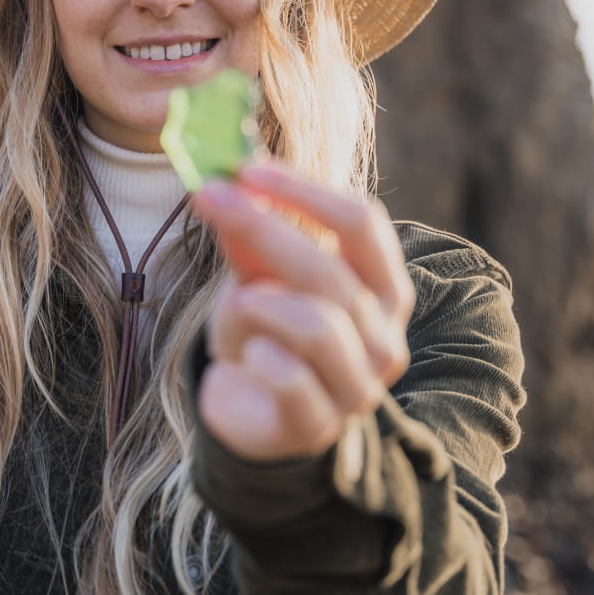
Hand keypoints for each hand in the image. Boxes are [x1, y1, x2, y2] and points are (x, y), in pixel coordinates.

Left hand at [191, 161, 414, 461]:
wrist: (250, 406)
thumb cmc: (265, 327)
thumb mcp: (258, 273)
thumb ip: (251, 235)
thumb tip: (229, 180)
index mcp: (382, 285)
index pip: (362, 222)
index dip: (305, 191)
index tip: (248, 169)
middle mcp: (384, 336)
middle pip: (331, 268)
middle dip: (263, 226)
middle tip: (208, 197)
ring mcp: (358, 387)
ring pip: (319, 325)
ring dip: (265, 301)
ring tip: (238, 299)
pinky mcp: (318, 426)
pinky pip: (291, 380)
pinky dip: (259, 356)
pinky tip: (248, 355)